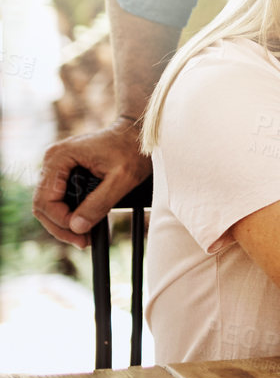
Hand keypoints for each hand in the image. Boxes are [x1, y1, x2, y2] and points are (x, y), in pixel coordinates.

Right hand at [31, 117, 150, 248]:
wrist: (138, 135)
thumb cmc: (133, 150)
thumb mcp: (122, 179)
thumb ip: (99, 203)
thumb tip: (77, 227)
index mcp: (59, 158)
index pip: (45, 201)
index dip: (61, 222)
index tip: (82, 234)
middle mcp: (52, 161)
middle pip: (43, 206)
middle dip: (61, 227)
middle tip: (83, 242)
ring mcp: (57, 167)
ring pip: (49, 205)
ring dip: (65, 224)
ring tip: (86, 238)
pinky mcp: (65, 173)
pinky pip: (60, 199)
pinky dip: (70, 214)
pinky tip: (85, 225)